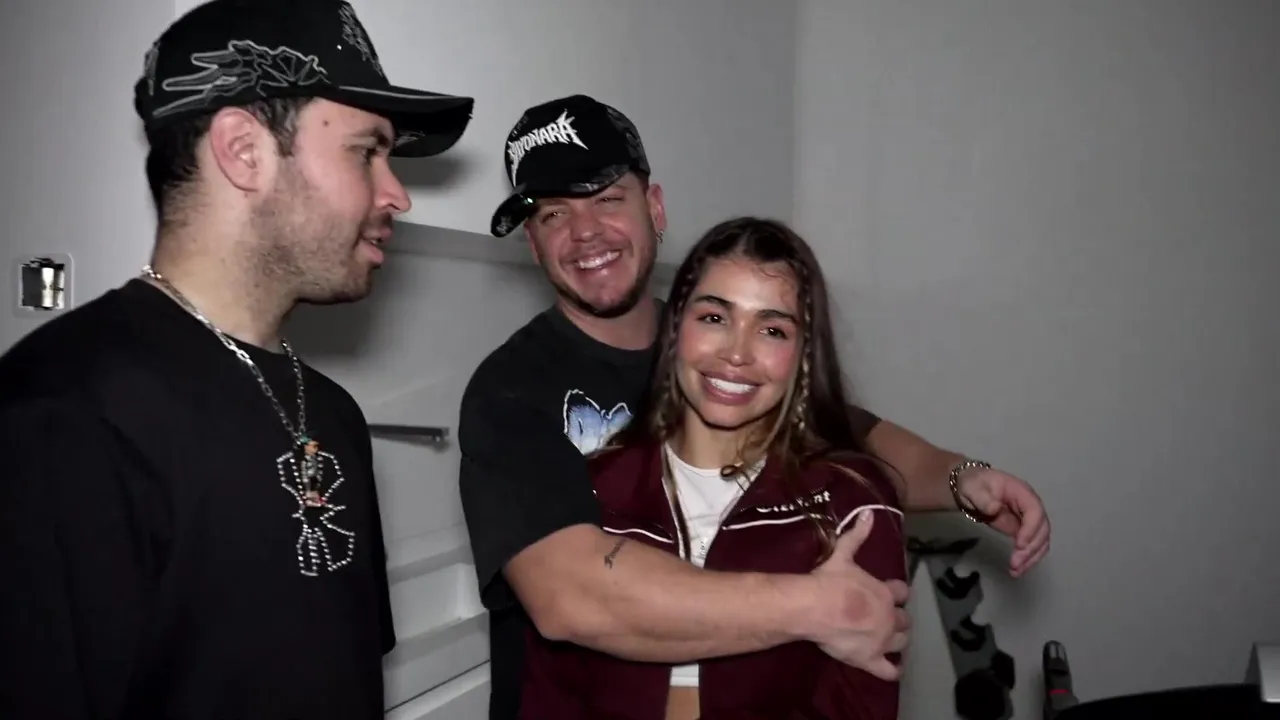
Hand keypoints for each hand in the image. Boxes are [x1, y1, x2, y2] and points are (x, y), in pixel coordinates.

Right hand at [804, 511, 910, 680]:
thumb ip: (856, 536)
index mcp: (885, 593)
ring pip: (901, 642)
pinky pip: (889, 670)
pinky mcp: (871, 659)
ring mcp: (882, 640)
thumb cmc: (829, 581)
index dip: (896, 592)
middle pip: (904, 620)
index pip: (901, 592)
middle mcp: (889, 617)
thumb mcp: (843, 555)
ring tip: (887, 639)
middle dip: (897, 618)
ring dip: (896, 640)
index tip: (891, 592)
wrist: (814, 607)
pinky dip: (892, 669)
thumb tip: (868, 512)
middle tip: (885, 617)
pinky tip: (891, 667)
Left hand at [957, 467, 1050, 576]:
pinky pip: (1032, 546)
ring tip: (1016, 571)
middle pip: (1042, 529)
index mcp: (1021, 492)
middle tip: (1016, 563)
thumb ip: (984, 498)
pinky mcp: (1022, 531)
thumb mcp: (973, 487)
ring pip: (1040, 541)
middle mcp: (1030, 506)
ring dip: (1032, 558)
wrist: (969, 489)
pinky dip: (1028, 559)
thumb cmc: (973, 485)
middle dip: (1032, 548)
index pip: (1035, 511)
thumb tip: (995, 508)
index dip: (1031, 529)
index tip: (1019, 545)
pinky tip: (1017, 569)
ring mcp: (1028, 520)